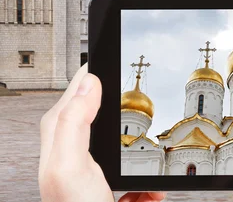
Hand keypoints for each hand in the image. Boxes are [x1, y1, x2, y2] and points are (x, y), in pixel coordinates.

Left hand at [39, 64, 165, 201]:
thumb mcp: (69, 167)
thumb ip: (73, 123)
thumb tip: (89, 83)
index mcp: (62, 141)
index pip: (77, 92)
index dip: (96, 72)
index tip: (118, 56)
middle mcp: (80, 155)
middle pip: (109, 117)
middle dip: (131, 112)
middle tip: (148, 107)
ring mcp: (101, 175)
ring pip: (132, 147)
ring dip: (147, 150)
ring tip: (158, 150)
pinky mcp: (119, 193)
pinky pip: (144, 178)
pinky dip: (155, 183)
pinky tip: (155, 189)